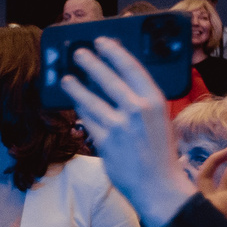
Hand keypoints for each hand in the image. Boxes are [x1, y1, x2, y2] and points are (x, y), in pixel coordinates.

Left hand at [55, 36, 194, 226]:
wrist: (158, 185)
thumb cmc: (160, 151)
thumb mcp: (159, 119)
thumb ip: (142, 100)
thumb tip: (118, 80)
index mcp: (155, 100)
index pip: (131, 67)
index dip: (114, 52)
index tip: (102, 41)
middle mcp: (137, 110)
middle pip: (107, 79)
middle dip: (90, 63)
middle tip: (78, 53)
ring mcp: (119, 126)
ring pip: (90, 100)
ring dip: (76, 87)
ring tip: (66, 78)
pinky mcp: (105, 142)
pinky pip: (87, 120)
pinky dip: (80, 110)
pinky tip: (74, 103)